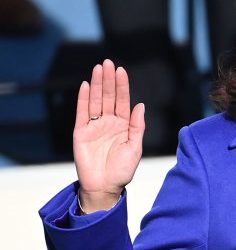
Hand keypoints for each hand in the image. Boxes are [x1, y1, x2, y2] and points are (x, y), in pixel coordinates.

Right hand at [73, 59, 144, 212]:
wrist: (104, 187)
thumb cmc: (122, 170)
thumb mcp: (135, 148)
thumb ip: (137, 126)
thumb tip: (140, 105)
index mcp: (123, 125)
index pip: (122, 101)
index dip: (122, 86)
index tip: (121, 71)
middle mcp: (109, 123)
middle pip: (108, 96)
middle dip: (108, 80)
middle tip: (108, 63)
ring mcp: (94, 126)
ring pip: (95, 101)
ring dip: (96, 85)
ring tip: (98, 68)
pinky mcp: (81, 132)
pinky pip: (82, 113)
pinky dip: (82, 99)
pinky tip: (84, 85)